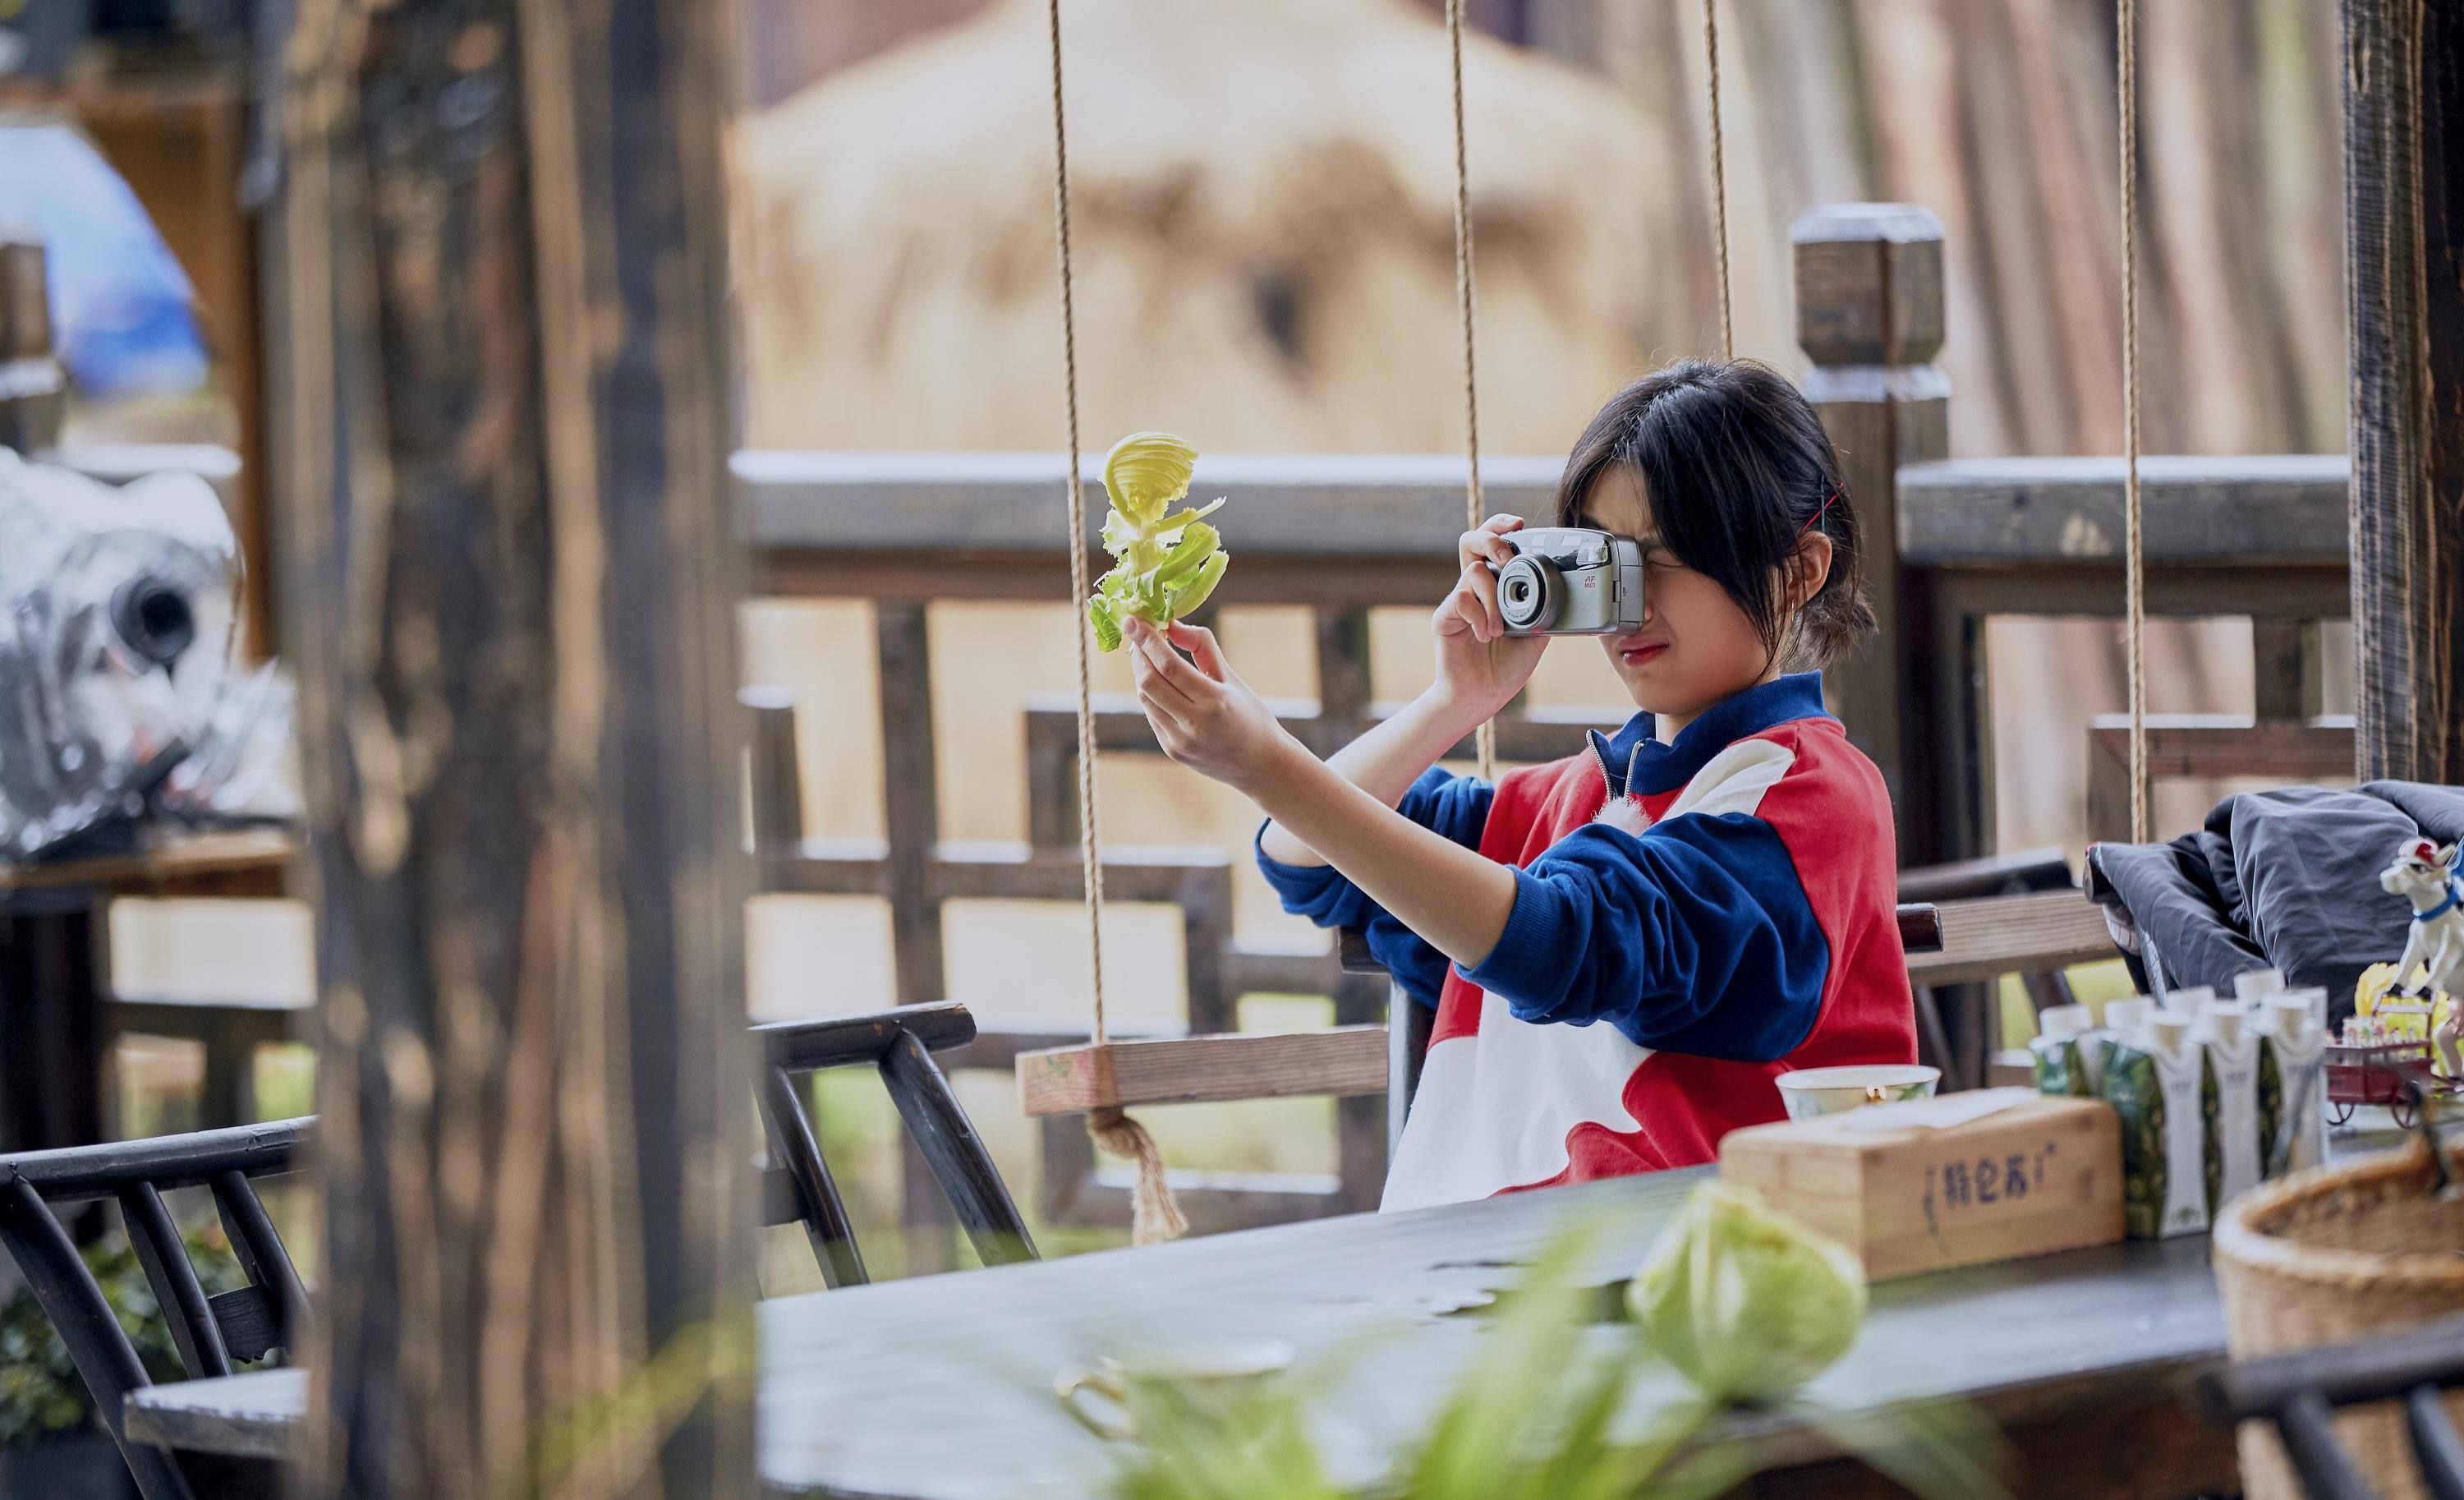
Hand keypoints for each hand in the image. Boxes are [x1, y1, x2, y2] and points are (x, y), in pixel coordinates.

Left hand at [1124, 617, 1301, 796]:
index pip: (1169, 666)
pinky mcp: (1171, 750)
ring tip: (1147, 655)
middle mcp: (1194, 724)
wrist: (1260, 765)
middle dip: (1138, 654)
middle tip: (1138, 636)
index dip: (1147, 640)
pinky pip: (1151, 714)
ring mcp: (1180, 741)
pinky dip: (1150, 693)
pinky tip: (1159, 683)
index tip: (1133, 621)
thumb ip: (1203, 647)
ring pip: (1145, 698)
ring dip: (1141, 672)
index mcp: (1215, 702)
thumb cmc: (1251, 716)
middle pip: (1149, 682)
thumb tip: (1172, 625)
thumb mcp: (1233, 678)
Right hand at [1432, 514, 1548, 725]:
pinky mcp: (1446, 616)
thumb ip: (1546, 610)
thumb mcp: (1537, 634)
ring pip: (1473, 571)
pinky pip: (1461, 599)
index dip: (1503, 526)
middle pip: (1473, 541)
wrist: (1482, 696)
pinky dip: (1480, 615)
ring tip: (1500, 626)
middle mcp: (1476, 587)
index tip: (1521, 524)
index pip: (1495, 543)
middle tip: (1508, 556)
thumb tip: (1568, 591)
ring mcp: (1459, 600)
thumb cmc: (1506, 666)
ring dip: (1493, 595)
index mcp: (1497, 585)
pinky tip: (1487, 635)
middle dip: (1492, 539)